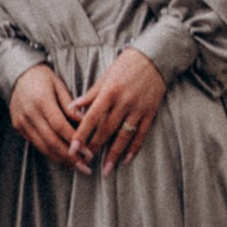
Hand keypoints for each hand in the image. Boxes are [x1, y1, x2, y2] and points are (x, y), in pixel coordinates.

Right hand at [9, 64, 85, 167]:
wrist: (17, 73)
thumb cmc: (43, 77)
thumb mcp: (59, 85)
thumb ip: (71, 105)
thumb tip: (85, 123)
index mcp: (41, 100)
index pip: (59, 126)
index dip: (74, 141)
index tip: (88, 152)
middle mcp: (29, 113)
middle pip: (51, 141)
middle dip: (69, 157)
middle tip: (85, 167)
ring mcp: (22, 122)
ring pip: (43, 146)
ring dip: (61, 159)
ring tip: (76, 167)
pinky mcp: (18, 127)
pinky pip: (36, 144)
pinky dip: (50, 153)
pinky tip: (62, 158)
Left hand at [73, 47, 167, 173]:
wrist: (155, 57)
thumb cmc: (126, 64)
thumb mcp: (106, 76)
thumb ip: (90, 94)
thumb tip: (72, 107)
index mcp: (110, 92)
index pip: (91, 117)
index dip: (81, 134)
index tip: (72, 148)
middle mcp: (123, 102)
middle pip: (106, 130)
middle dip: (94, 147)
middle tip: (84, 162)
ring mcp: (138, 109)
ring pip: (124, 136)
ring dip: (114, 154)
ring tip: (106, 169)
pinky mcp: (150, 112)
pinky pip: (141, 134)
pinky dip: (134, 148)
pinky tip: (126, 159)